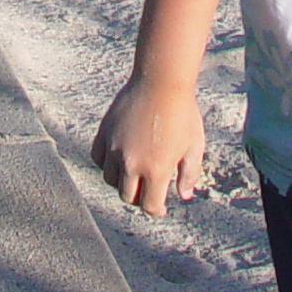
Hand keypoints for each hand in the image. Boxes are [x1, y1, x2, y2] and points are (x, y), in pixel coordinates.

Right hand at [90, 75, 205, 216]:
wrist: (161, 81)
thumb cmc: (182, 112)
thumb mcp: (194, 146)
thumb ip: (190, 174)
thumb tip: (184, 195)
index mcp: (156, 169)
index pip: (149, 205)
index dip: (155, 210)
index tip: (159, 207)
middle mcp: (131, 162)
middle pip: (127, 196)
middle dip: (139, 197)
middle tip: (147, 190)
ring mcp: (115, 147)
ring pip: (110, 179)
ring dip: (122, 182)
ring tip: (133, 174)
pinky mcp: (105, 132)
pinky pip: (98, 158)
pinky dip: (106, 164)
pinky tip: (118, 159)